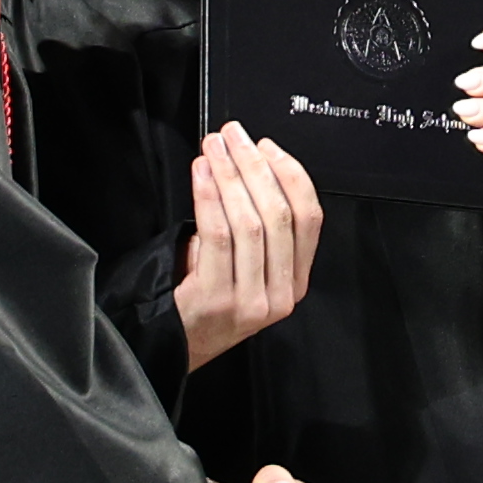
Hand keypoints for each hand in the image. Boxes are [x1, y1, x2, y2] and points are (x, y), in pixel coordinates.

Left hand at [178, 124, 322, 371]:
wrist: (174, 346)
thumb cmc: (207, 300)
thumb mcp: (248, 270)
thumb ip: (259, 231)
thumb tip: (249, 166)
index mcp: (295, 283)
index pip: (309, 219)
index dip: (290, 175)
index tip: (267, 147)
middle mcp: (280, 295)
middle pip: (279, 215)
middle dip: (255, 166)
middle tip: (234, 136)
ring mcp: (250, 301)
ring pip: (249, 222)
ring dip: (230, 175)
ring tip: (213, 148)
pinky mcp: (217, 300)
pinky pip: (218, 235)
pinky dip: (209, 196)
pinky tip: (202, 173)